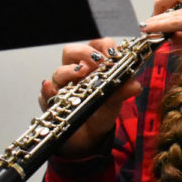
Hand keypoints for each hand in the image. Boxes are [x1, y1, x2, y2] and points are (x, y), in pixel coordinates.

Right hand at [38, 38, 141, 157]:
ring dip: (68, 71)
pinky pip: (45, 94)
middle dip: (83, 52)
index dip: (102, 46)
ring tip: (79, 74)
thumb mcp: (116, 100)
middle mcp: (76, 72)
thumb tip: (135, 86)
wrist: (90, 135)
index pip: (96, 45)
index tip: (111, 55)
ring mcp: (63, 85)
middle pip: (71, 51)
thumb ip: (124, 90)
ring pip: (58, 72)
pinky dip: (47, 92)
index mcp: (94, 66)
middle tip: (96, 62)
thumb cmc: (102, 111)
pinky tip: (52, 92)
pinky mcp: (52, 101)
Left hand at [141, 0, 181, 61]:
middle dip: (161, 2)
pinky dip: (162, 26)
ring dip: (157, 19)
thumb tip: (169, 36)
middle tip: (151, 18)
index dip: (169, 1)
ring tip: (146, 27)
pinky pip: (177, 22)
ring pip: (175, 11)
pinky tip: (152, 29)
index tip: (160, 14)